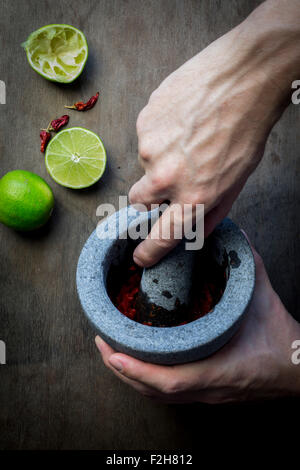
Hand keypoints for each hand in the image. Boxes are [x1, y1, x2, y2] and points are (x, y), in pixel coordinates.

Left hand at [95, 236, 299, 402]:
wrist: (298, 370)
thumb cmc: (282, 341)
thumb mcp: (263, 298)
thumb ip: (244, 264)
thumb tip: (230, 235)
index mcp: (219, 370)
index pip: (171, 380)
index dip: (139, 370)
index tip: (114, 352)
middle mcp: (207, 389)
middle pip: (153, 391)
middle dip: (122, 369)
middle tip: (102, 343)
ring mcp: (206, 395)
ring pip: (158, 395)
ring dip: (131, 376)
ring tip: (111, 353)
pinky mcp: (207, 394)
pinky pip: (168, 394)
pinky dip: (146, 380)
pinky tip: (137, 365)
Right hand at [129, 0, 299, 266]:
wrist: (243, 77)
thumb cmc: (246, 129)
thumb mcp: (237, 181)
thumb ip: (212, 212)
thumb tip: (192, 233)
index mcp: (194, 196)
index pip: (161, 237)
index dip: (148, 251)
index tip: (140, 257)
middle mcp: (167, 176)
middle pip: (138, 201)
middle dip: (149, 196)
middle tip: (170, 177)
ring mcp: (150, 147)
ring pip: (144, 163)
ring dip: (159, 157)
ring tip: (187, 137)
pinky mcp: (144, 121)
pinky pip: (145, 136)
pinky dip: (159, 133)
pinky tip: (181, 120)